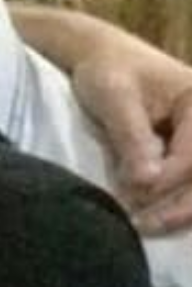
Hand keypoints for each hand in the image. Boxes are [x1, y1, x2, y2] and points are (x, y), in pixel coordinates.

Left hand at [72, 47, 191, 234]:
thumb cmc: (108, 72)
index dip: (168, 178)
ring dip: (183, 209)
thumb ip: (132, 137)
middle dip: (182, 204)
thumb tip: (146, 182)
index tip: (136, 191)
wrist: (103, 60)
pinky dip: (180, 203)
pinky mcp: (189, 154)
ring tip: (148, 226)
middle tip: (146, 224)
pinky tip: (160, 219)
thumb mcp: (114, 98)